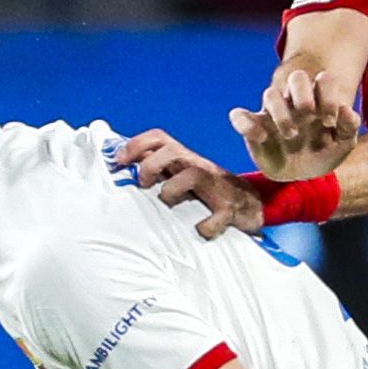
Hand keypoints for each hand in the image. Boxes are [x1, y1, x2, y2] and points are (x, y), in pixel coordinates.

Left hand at [118, 130, 265, 239]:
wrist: (248, 205)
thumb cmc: (206, 191)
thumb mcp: (179, 175)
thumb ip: (155, 170)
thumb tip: (119, 170)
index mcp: (183, 159)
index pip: (159, 138)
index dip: (136, 144)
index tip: (119, 161)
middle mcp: (198, 167)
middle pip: (173, 151)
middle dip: (151, 164)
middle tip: (143, 183)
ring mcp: (215, 186)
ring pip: (194, 174)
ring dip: (173, 188)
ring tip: (167, 202)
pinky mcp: (229, 208)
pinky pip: (219, 214)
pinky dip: (207, 225)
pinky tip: (200, 230)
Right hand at [229, 70, 358, 181]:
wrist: (304, 174)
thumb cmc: (324, 151)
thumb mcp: (343, 143)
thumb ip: (349, 126)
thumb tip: (346, 110)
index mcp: (319, 100)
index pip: (324, 80)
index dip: (329, 94)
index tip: (330, 120)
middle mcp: (295, 102)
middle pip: (297, 78)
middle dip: (304, 93)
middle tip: (310, 116)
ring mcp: (273, 113)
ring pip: (270, 94)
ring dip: (281, 112)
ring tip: (292, 135)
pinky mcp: (255, 128)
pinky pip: (240, 116)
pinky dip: (245, 123)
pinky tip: (261, 137)